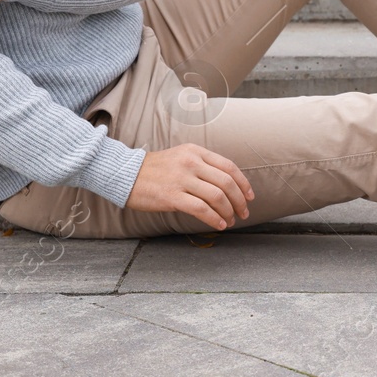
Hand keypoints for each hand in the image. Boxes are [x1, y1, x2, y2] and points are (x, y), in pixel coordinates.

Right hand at [126, 143, 254, 229]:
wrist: (126, 174)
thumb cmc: (154, 169)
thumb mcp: (181, 157)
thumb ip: (202, 165)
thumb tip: (226, 185)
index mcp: (195, 151)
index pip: (229, 167)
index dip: (244, 183)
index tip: (250, 197)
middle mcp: (191, 162)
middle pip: (227, 182)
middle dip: (240, 201)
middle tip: (243, 213)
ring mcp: (181, 179)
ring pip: (217, 196)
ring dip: (228, 212)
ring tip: (230, 221)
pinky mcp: (172, 196)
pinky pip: (201, 209)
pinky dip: (214, 218)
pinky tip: (218, 225)